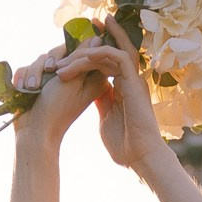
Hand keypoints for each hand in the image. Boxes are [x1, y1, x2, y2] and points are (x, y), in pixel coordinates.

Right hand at [15, 45, 103, 149]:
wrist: (34, 131)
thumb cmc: (57, 109)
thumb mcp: (72, 81)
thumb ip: (83, 58)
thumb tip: (97, 38)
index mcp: (88, 77)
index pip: (84, 51)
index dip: (73, 50)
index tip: (63, 57)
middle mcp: (71, 76)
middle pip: (60, 52)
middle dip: (49, 61)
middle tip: (49, 71)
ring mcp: (53, 80)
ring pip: (42, 60)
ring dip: (34, 72)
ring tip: (32, 87)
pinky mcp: (38, 83)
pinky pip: (29, 69)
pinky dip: (25, 78)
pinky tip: (23, 88)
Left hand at [57, 22, 163, 174]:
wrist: (140, 157)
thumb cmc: (124, 145)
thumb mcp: (105, 116)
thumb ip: (100, 101)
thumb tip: (89, 92)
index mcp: (122, 88)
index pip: (105, 63)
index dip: (87, 56)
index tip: (63, 61)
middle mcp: (129, 80)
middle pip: (109, 52)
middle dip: (88, 44)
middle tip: (62, 52)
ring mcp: (133, 80)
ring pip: (111, 51)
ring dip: (87, 51)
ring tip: (65, 59)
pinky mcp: (134, 82)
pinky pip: (118, 57)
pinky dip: (102, 53)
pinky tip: (85, 57)